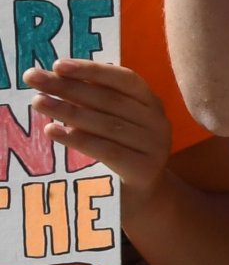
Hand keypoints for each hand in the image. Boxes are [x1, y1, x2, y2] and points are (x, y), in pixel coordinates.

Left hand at [26, 61, 171, 207]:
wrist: (141, 199)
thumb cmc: (120, 153)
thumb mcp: (112, 123)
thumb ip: (94, 103)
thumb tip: (54, 79)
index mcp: (152, 103)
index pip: (124, 78)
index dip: (91, 70)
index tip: (57, 65)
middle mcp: (158, 122)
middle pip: (110, 100)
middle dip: (69, 88)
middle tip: (34, 80)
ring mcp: (154, 146)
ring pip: (106, 124)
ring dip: (68, 111)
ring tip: (38, 102)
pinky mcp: (143, 169)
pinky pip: (106, 150)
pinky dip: (77, 139)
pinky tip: (52, 131)